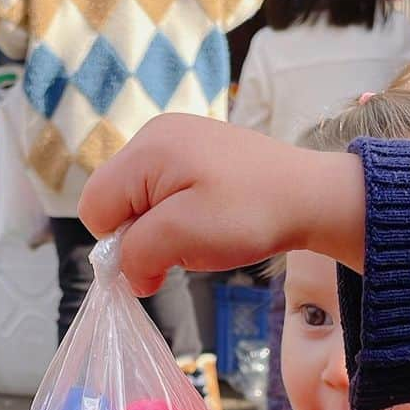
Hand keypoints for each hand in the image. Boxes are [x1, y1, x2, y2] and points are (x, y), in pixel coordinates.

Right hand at [78, 114, 365, 297]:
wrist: (315, 196)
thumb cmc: (252, 214)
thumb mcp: (185, 237)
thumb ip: (138, 254)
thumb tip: (127, 274)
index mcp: (146, 148)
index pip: (95, 207)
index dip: (119, 243)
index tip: (161, 257)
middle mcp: (154, 134)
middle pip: (114, 201)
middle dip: (142, 234)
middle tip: (188, 244)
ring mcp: (175, 139)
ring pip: (139, 201)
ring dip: (163, 228)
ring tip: (204, 231)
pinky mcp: (195, 151)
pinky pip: (164, 193)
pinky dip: (179, 215)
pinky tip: (211, 219)